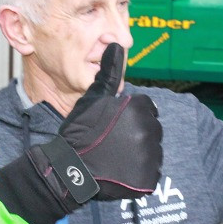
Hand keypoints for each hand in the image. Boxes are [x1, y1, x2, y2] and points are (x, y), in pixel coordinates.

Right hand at [42, 43, 162, 202]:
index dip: (130, 117)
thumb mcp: (92, 98)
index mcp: (140, 109)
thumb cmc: (80, 132)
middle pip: (151, 130)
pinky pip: (151, 173)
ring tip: (117, 158)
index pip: (146, 110)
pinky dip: (140, 173)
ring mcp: (151, 156)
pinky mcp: (149, 178)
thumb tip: (117, 45)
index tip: (114, 126)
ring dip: (139, 154)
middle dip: (137, 134)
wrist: (70, 169)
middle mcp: (150, 131)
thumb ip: (109, 73)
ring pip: (153, 151)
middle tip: (114, 143)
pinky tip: (122, 171)